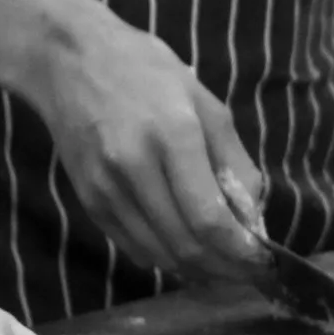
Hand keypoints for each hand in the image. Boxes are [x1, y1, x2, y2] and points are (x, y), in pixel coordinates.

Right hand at [19, 0, 265, 281]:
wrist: (70, 60)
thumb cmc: (147, 73)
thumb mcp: (206, 102)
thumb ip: (234, 161)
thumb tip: (253, 215)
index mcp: (172, 136)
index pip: (209, 217)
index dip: (238, 250)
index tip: (262, 262)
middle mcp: (134, 167)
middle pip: (184, 243)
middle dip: (223, 268)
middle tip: (249, 274)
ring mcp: (105, 187)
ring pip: (156, 252)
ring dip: (195, 270)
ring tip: (224, 271)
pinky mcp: (88, 199)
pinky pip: (130, 245)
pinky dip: (162, 258)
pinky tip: (186, 256)